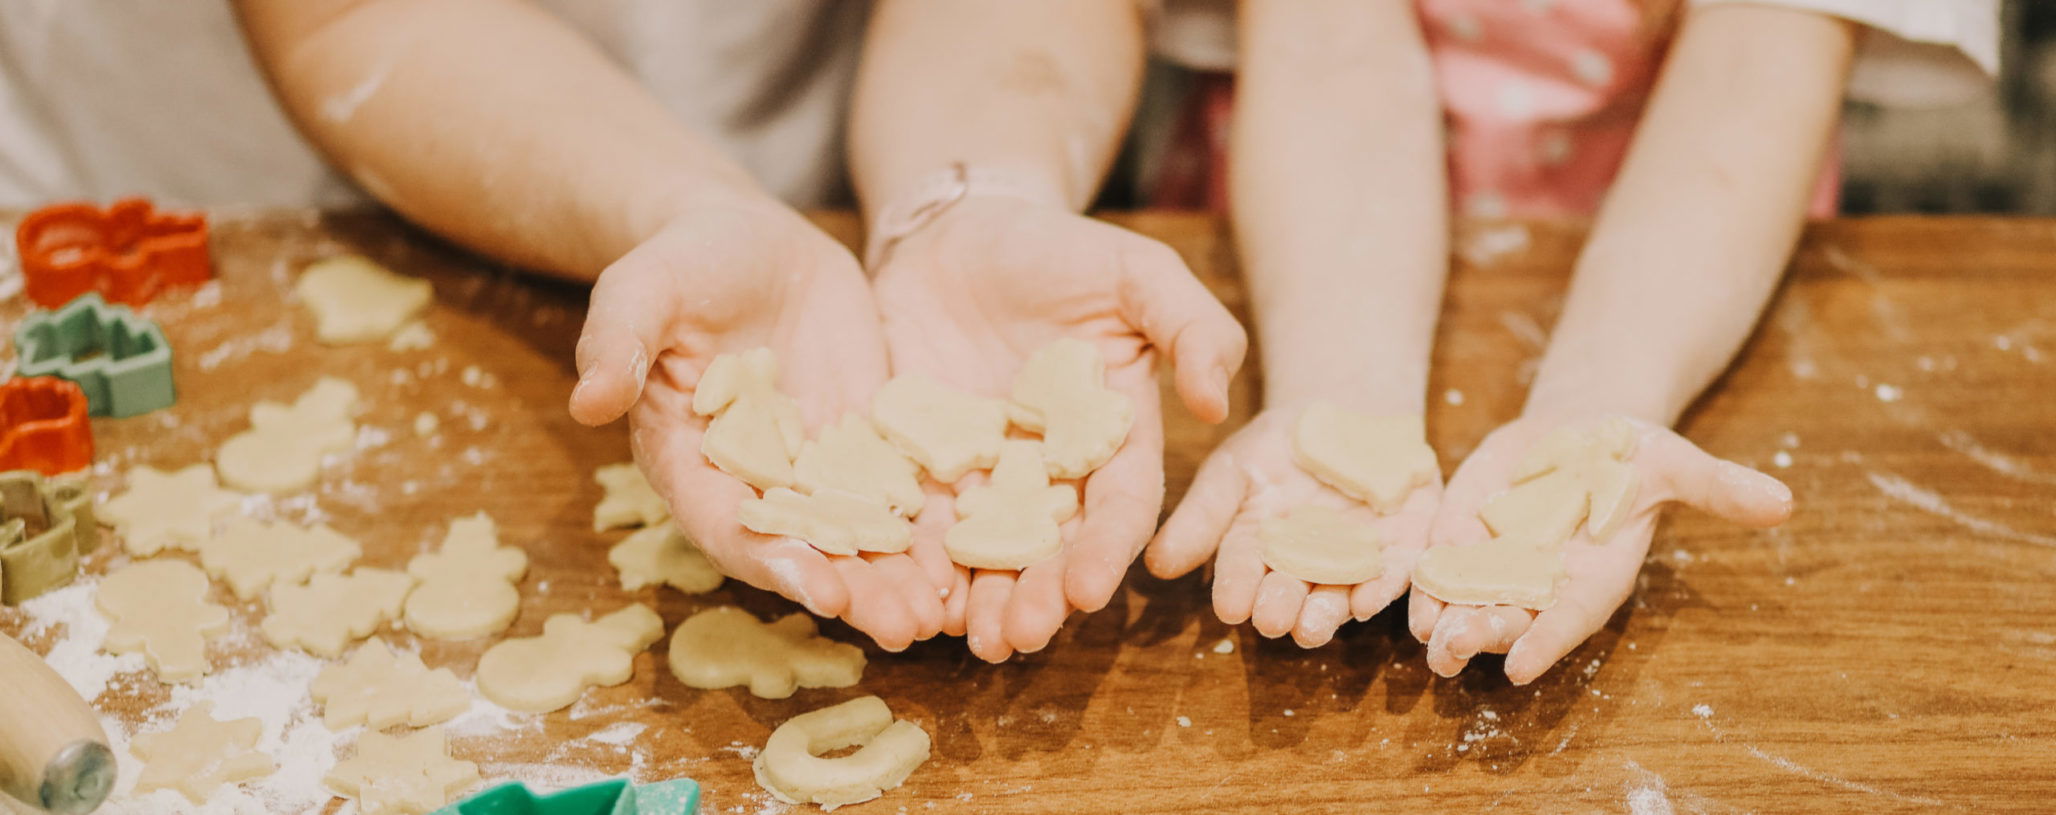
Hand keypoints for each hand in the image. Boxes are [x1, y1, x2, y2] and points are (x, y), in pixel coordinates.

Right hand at [569, 198, 953, 650]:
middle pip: (802, 548)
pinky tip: (983, 550)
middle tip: (901, 624)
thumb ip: (618, 343)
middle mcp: (754, 482)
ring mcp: (817, 467)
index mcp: (689, 462)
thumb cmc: (680, 264)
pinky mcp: (868, 442)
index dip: (768, 559)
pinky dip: (936, 524)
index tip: (813, 588)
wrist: (745, 241)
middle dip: (852, 588)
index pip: (725, 525)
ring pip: (860, 534)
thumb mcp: (643, 290)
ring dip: (900, 575)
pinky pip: (903, 491)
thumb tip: (585, 400)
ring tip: (948, 610)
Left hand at [872, 197, 1245, 661]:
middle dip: (1035, 597)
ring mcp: (980, 474)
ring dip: (975, 599)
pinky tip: (899, 596)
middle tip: (1016, 635)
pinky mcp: (915, 463)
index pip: (1118, 509)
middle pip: (1048, 549)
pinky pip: (911, 520)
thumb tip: (1217, 404)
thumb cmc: (1059, 249)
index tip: (1089, 592)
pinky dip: (909, 563)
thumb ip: (1193, 328)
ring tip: (966, 639)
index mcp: (1111, 441)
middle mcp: (1048, 473)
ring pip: (981, 552)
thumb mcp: (1139, 272)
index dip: (1104, 553)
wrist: (956, 227)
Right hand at [1146, 405, 1438, 646]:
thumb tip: (1156, 565)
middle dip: (1280, 609)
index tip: (1229, 607)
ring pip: (1339, 595)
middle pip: (1291, 595)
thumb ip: (1202, 515)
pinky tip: (1369, 601)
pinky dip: (1382, 589)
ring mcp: (1355, 561)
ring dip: (1327, 614)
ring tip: (1310, 627)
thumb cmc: (1280, 443)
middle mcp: (1305, 567)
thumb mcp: (1233, 467)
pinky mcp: (1401, 550)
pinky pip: (1394, 574)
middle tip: (1270, 621)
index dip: (1236, 590)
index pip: (1243, 573)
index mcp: (1258, 551)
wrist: (1348, 411)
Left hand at [1411, 415, 1793, 683]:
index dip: (1546, 642)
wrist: (1582, 430)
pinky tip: (1407, 602)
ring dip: (1445, 623)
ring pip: (1468, 606)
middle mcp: (1544, 583)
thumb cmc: (1633, 452)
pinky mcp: (1463, 539)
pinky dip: (1424, 589)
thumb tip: (1785, 501)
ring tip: (1427, 637)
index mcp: (1595, 577)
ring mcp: (1499, 566)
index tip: (1522, 667)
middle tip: (1453, 653)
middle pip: (1511, 622)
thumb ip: (1718, 488)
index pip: (1569, 619)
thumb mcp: (1674, 461)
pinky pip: (1440, 573)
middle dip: (1483, 637)